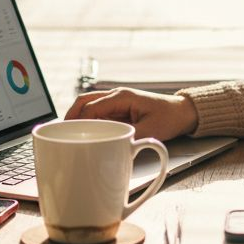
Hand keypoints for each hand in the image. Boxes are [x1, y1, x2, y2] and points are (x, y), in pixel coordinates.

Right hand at [64, 88, 197, 141]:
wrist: (183, 112)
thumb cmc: (170, 118)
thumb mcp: (151, 131)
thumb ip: (130, 138)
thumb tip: (111, 148)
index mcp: (122, 97)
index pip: (91, 107)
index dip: (77, 121)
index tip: (67, 134)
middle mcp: (117, 95)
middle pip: (84, 101)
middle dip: (70, 115)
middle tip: (59, 132)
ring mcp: (117, 100)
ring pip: (88, 104)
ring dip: (77, 117)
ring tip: (67, 133)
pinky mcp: (119, 107)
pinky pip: (97, 110)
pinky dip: (87, 119)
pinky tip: (83, 132)